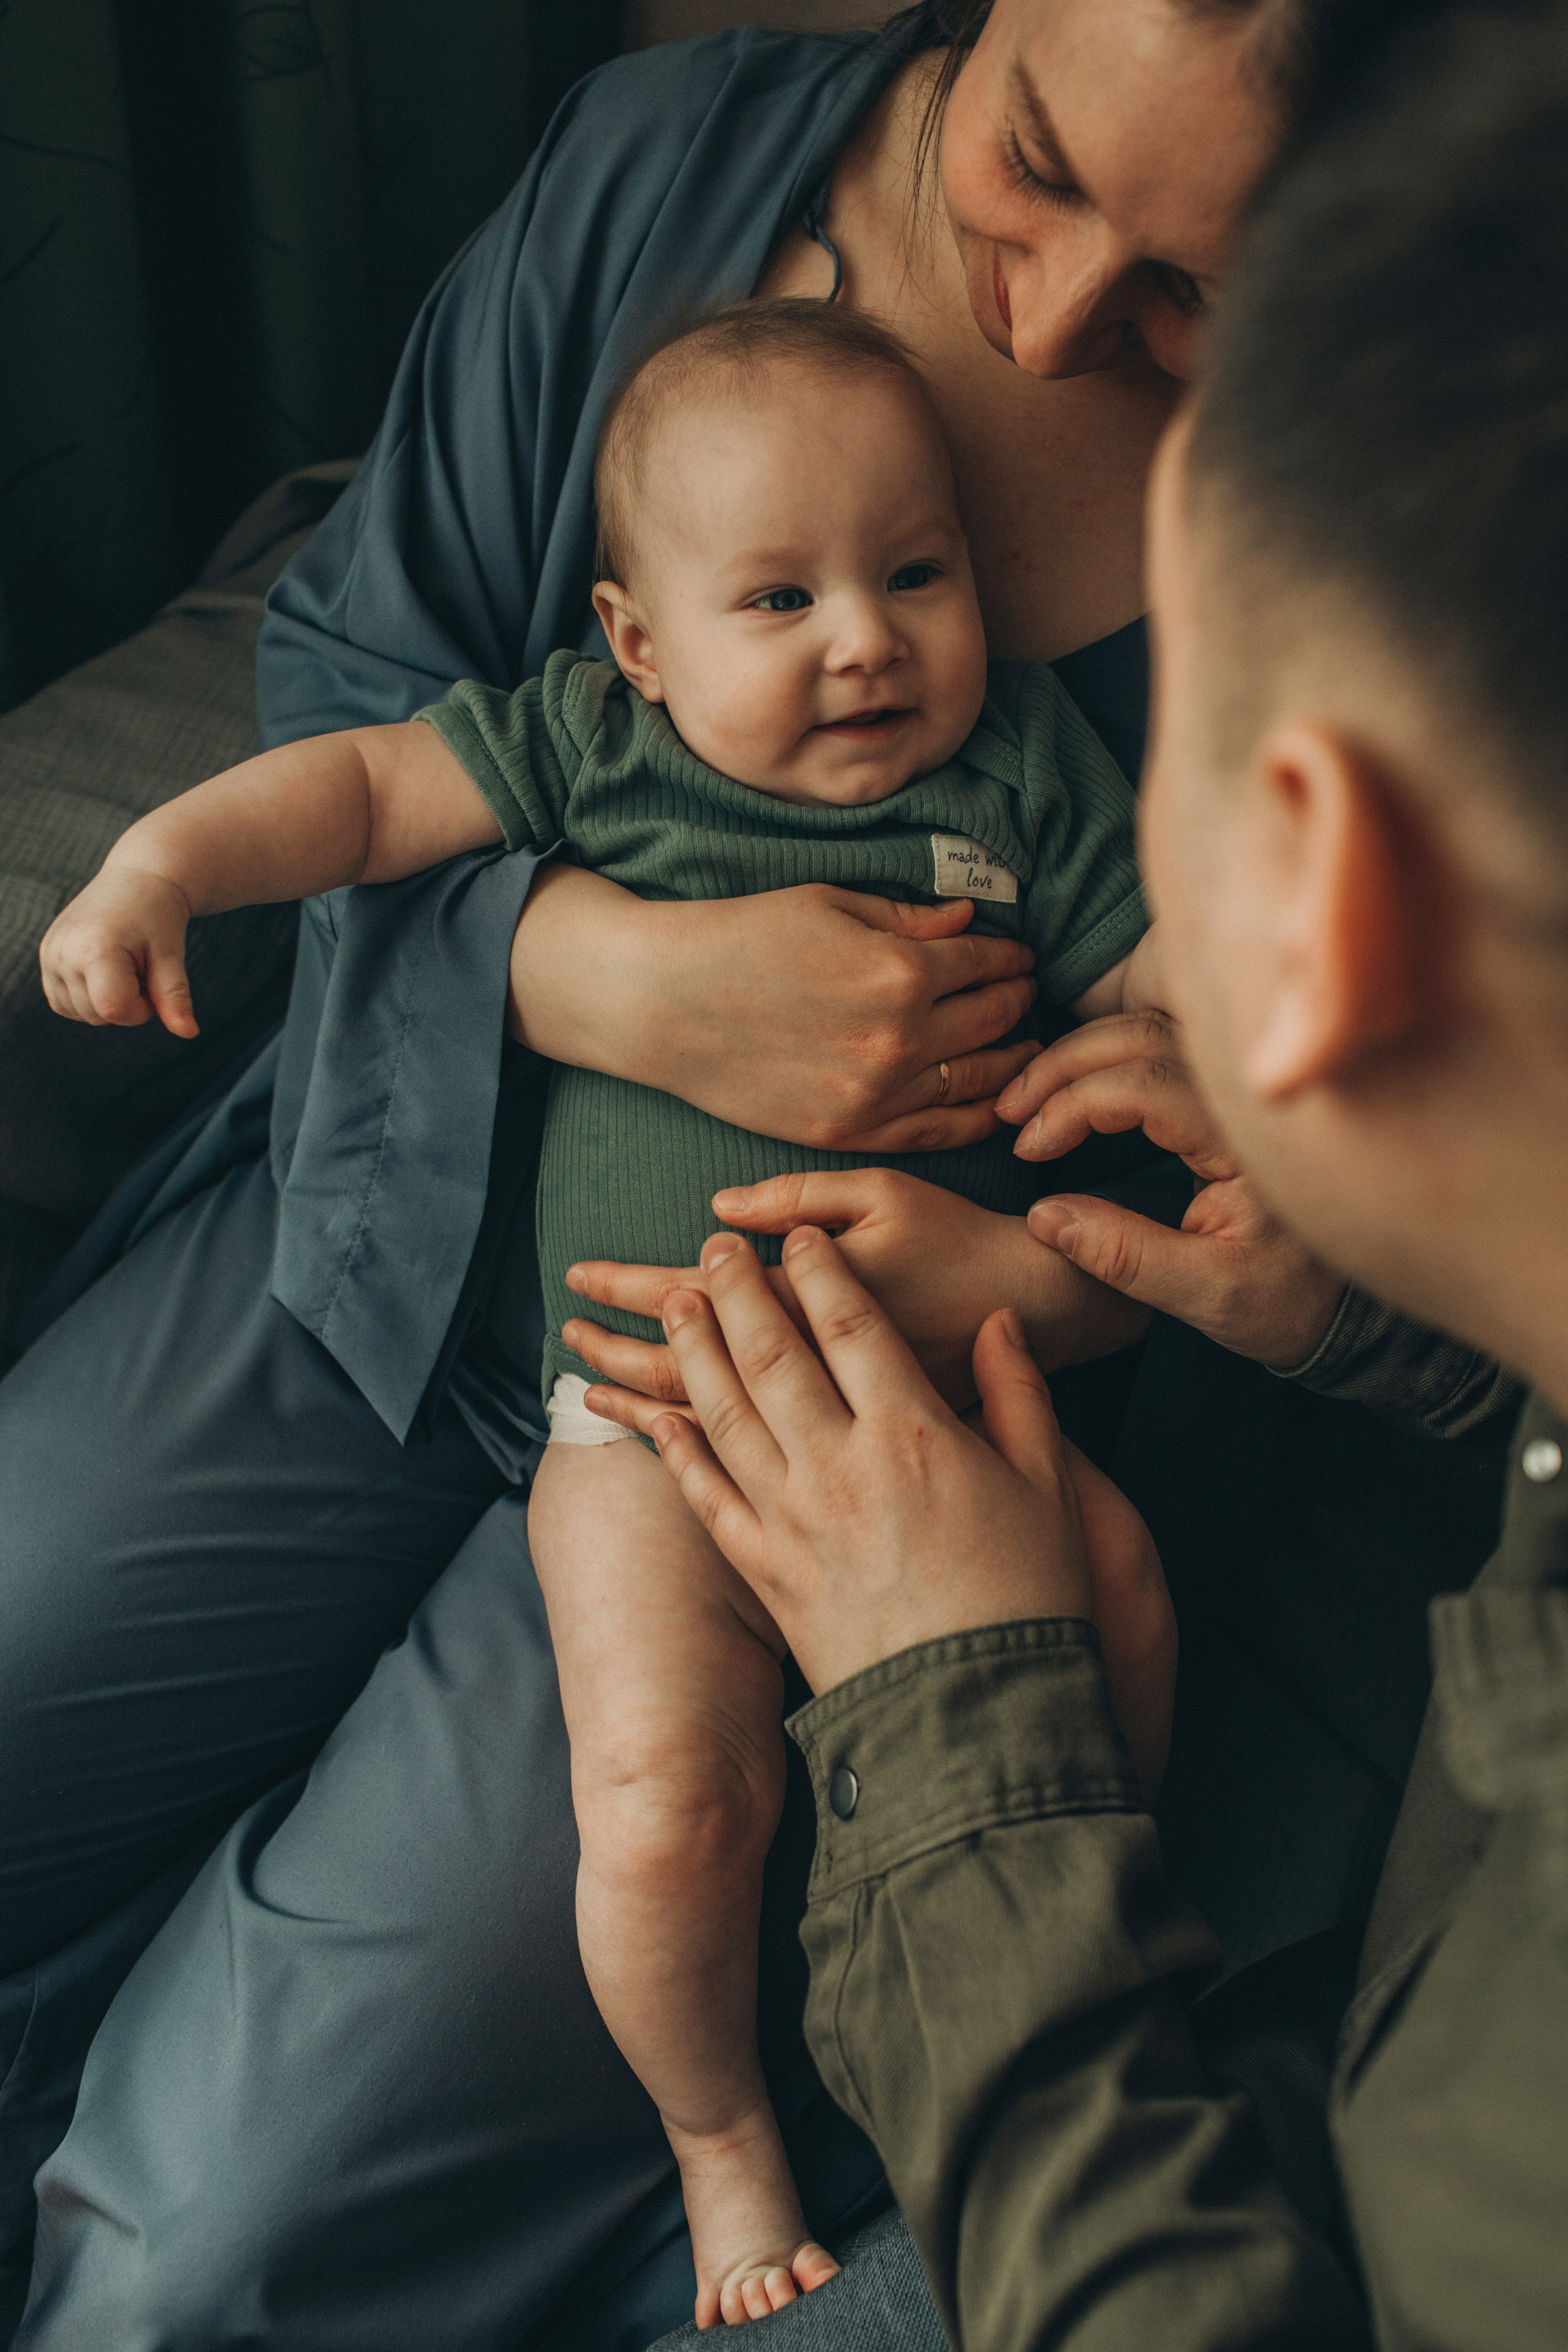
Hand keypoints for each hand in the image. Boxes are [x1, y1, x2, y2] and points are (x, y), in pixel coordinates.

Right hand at [39, 865, 197, 1035]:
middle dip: (127, 1003)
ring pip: (80, 1013)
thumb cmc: (158, 916)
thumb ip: (174, 996)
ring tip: (122, 964)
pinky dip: (88, 997)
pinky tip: (104, 969)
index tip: (151, 981)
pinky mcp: (45, 956)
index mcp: (94, 949)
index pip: (113, 1010)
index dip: (140, 1009)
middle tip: (140, 966)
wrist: (136, 879)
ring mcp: (49, 954)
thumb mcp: (171, 955)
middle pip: (97, 1016)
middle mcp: (62, 952)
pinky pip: (64, 1002)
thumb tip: (189, 1033)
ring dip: (107, 1000)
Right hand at [508, 869, 1040, 1151]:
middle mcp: (898, 1039)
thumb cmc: (739, 937)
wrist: (659, 1003)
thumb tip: (971, 922)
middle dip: (1019, 1004)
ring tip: (1025, 1048)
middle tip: (1029, 995)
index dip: (1012, 958)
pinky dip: (974, 1117)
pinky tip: (990, 1101)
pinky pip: (936, 1133)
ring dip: (1011, 1062)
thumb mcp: (828, 903)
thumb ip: (909, 918)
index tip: (1020, 956)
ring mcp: (875, 1094)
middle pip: (993, 1023)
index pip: (987, 965)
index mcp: (898, 971)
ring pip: (977, 1083)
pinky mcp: (848, 1132)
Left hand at [588, 1229, 1172, 1792]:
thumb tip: (997, 1323)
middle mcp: (840, 1464)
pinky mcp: (765, 1572)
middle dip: (738, 1291)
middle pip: (772, 1353)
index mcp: (913, 1432)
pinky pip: (707, 1494)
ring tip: (674, 1304)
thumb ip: (1020, 1393)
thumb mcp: (1049, 1483)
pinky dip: (676, 1448)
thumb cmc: (1029, 1598)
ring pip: (726, 1412)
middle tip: (713, 1250)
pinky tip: (655, 1413)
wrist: (979, 1717)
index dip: (820, 1271)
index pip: (851, 1324)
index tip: (799, 1239)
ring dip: (694, 1350)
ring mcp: (793, 1518)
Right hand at [997, 1012, 1342, 1367]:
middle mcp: (1245, 1096)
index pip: (1146, 1082)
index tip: (1029, 1145)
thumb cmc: (1282, 1300)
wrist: (1342, 1301)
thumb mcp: (1208, 1296)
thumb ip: (1127, 1257)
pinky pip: (1159, 1043)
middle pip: (1141, 1035)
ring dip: (1077, 1053)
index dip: (1074, 1104)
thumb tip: (1043, 1217)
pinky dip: (1103, 1054)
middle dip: (1062, 1064)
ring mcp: (1236, 1086)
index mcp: (1247, 1139)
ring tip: (1025, 1098)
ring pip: (1148, 1028)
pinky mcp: (1225, 1092)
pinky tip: (1065, 1084)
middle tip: (1008, 1108)